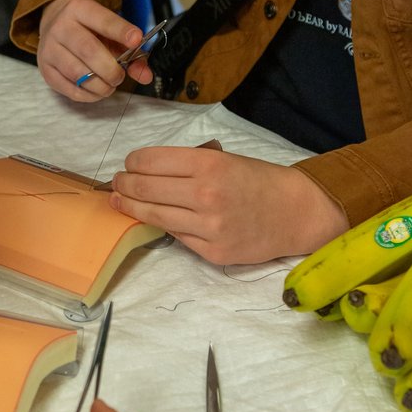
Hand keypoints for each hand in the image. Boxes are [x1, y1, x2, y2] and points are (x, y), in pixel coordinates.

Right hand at [37, 0, 149, 102]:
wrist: (55, 21)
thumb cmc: (89, 28)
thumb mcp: (110, 30)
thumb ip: (131, 51)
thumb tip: (145, 76)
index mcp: (79, 9)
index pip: (102, 20)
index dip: (120, 31)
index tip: (136, 40)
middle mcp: (60, 27)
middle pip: (88, 50)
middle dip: (111, 69)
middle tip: (120, 76)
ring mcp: (49, 49)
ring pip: (77, 73)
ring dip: (100, 85)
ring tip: (110, 84)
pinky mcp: (45, 69)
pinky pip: (69, 89)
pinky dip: (88, 95)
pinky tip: (97, 90)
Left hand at [107, 147, 348, 263]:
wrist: (295, 212)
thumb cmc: (258, 180)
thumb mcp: (224, 159)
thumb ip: (188, 165)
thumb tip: (146, 169)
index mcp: (208, 165)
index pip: (150, 161)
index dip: (133, 162)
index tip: (129, 164)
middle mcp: (205, 195)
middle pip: (144, 189)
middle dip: (124, 184)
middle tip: (117, 183)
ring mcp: (208, 227)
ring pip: (153, 216)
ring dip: (130, 207)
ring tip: (120, 200)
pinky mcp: (212, 252)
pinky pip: (176, 236)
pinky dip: (164, 225)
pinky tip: (158, 218)